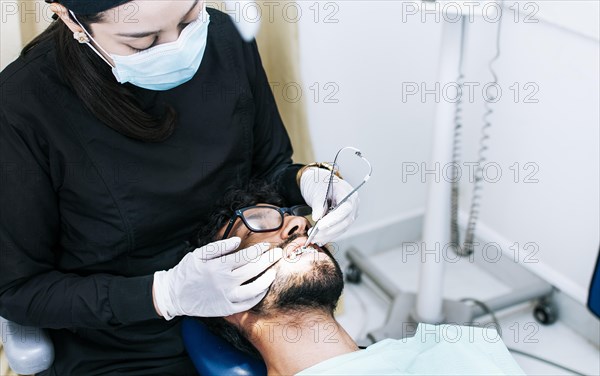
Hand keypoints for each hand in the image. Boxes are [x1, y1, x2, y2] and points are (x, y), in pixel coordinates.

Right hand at [153, 237, 282, 318]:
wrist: (173, 294)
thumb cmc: (186, 272)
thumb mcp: (198, 254)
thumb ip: (219, 247)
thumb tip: (237, 241)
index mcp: (218, 266)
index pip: (245, 256)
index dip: (258, 250)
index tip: (266, 246)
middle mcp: (224, 282)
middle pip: (253, 270)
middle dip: (268, 260)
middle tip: (277, 254)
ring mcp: (226, 297)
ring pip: (254, 289)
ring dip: (266, 280)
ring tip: (273, 272)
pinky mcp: (226, 309)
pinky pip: (247, 304)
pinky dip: (257, 296)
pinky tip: (262, 289)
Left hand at [299, 167, 358, 244]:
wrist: (321, 184)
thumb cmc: (321, 183)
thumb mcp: (317, 190)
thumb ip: (318, 203)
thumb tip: (316, 217)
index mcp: (349, 193)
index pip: (345, 209)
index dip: (334, 219)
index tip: (320, 226)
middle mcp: (353, 204)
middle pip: (345, 221)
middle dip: (328, 230)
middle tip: (313, 235)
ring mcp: (351, 213)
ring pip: (342, 229)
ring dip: (327, 235)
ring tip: (313, 238)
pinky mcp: (345, 220)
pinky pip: (339, 230)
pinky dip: (329, 235)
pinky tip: (319, 239)